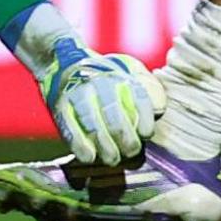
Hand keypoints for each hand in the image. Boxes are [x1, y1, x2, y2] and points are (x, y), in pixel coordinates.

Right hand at [13, 3, 160, 163]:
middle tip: (130, 152)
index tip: (146, 134)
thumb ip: (147, 88)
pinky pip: (70, 129)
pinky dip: (80, 146)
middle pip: (115, 116)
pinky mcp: (60, 106)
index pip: (138, 98)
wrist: (65, 62)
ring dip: (105, 147)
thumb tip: (159, 110)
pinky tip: (89, 157)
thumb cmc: (105, 76)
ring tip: (112, 159)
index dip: (144, 119)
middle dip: (126, 140)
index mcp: (120, 76)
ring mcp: (78, 94)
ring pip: (93, 125)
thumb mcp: (130, 71)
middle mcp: (99, 83)